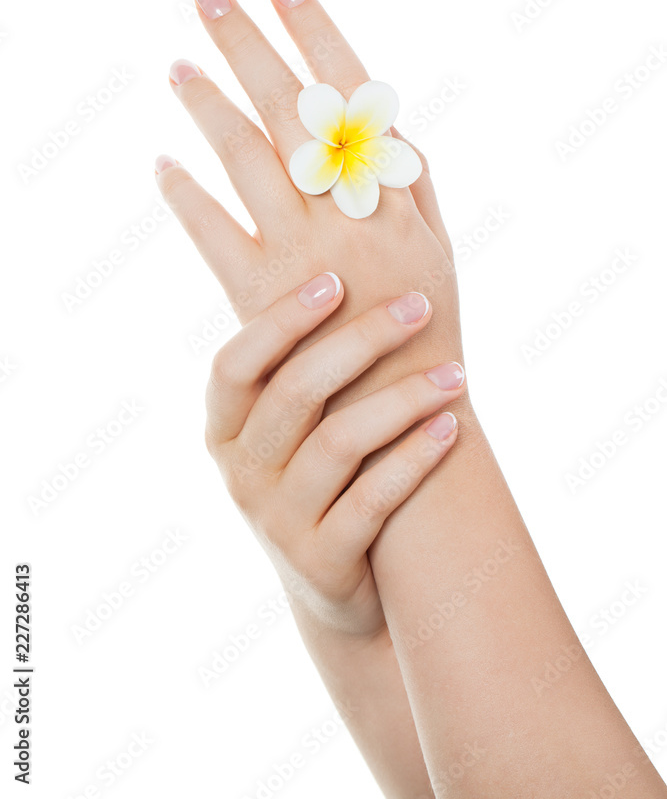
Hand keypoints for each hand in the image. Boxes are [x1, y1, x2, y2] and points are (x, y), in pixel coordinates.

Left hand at [157, 0, 472, 448]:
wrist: (400, 413)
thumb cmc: (425, 328)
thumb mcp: (438, 244)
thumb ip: (415, 180)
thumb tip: (391, 120)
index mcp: (392, 192)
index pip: (350, 90)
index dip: (314, 31)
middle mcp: (343, 210)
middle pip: (287, 106)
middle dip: (247, 43)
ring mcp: (296, 251)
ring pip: (244, 155)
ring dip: (208, 103)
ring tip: (178, 65)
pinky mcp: (257, 294)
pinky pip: (210, 232)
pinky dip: (183, 195)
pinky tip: (161, 163)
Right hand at [205, 271, 464, 637]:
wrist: (331, 582)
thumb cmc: (321, 476)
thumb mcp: (293, 426)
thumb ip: (304, 356)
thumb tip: (343, 258)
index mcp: (224, 428)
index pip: (235, 363)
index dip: (281, 320)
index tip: (335, 279)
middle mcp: (240, 472)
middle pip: (294, 392)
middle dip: (361, 341)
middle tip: (420, 306)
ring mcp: (276, 520)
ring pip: (338, 443)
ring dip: (403, 399)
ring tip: (456, 374)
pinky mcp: (320, 560)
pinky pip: (371, 500)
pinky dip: (414, 459)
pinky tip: (451, 428)